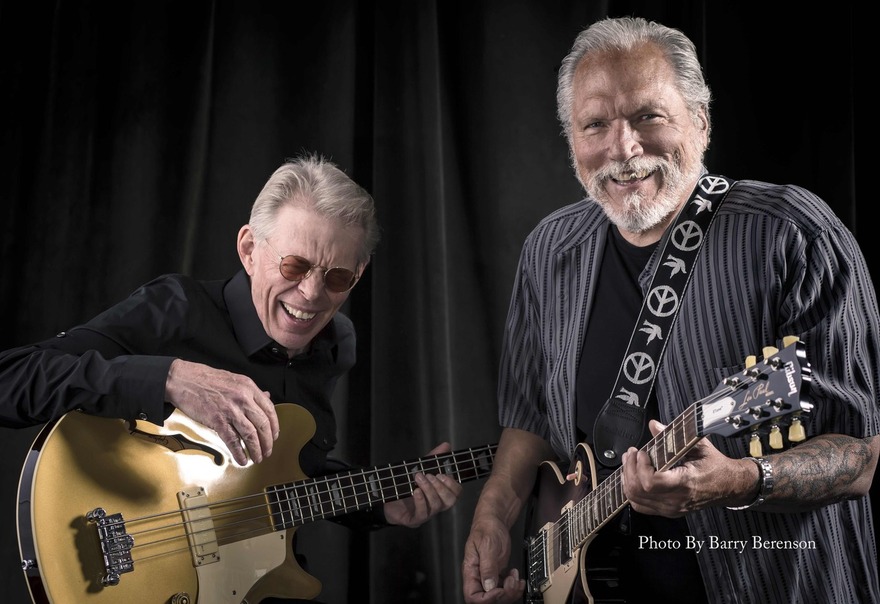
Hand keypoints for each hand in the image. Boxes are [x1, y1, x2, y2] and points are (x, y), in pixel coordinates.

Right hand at [165, 359, 278, 465]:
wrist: (183, 379)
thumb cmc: (206, 379)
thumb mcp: (235, 379)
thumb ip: (251, 391)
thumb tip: (266, 397)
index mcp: (249, 387)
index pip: (269, 409)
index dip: (274, 426)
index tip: (274, 435)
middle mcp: (242, 398)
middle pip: (263, 424)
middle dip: (267, 442)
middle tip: (268, 451)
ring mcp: (230, 409)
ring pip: (250, 434)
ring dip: (256, 449)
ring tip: (258, 458)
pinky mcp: (217, 420)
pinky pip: (232, 440)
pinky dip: (239, 452)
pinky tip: (242, 459)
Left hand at [382, 442, 463, 527]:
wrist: (386, 498)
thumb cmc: (406, 485)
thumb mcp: (420, 469)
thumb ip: (433, 458)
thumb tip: (446, 445)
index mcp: (441, 494)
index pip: (456, 493)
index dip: (452, 483)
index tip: (441, 473)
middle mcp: (436, 506)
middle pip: (450, 501)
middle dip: (441, 486)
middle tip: (429, 475)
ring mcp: (426, 514)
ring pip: (436, 506)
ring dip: (429, 489)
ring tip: (418, 478)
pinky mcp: (414, 520)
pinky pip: (422, 514)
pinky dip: (421, 500)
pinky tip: (416, 491)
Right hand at [462, 514, 524, 602]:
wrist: (494, 522)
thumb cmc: (486, 528)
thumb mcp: (487, 545)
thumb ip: (487, 566)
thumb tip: (488, 585)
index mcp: (470, 571)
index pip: (472, 596)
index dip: (487, 598)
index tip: (499, 589)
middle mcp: (478, 577)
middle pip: (487, 600)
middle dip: (503, 595)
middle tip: (512, 582)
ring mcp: (489, 577)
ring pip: (498, 597)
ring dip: (511, 592)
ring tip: (516, 579)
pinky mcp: (498, 575)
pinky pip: (505, 589)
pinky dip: (514, 587)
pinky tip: (517, 578)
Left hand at [621, 419, 741, 515]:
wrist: (729, 486)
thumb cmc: (716, 466)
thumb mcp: (699, 445)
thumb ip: (674, 435)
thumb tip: (654, 426)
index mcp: (685, 483)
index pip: (651, 483)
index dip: (641, 466)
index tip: (642, 452)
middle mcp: (676, 500)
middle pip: (639, 491)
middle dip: (630, 469)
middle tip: (632, 453)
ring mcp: (671, 508)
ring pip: (635, 500)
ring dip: (628, 479)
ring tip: (630, 462)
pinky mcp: (668, 511)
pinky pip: (640, 506)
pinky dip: (632, 492)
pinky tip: (633, 477)